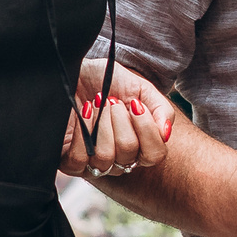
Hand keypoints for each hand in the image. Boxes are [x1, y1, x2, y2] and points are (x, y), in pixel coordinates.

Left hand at [60, 60, 174, 179]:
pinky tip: (83, 114)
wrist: (76, 72)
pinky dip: (81, 132)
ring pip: (105, 157)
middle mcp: (119, 161)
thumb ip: (161, 109)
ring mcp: (94, 164)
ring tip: (95, 104)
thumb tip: (166, 132)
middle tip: (111, 101)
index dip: (147, 129)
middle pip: (129, 152)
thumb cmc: (107, 82)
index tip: (134, 103)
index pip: (155, 155)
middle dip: (119, 119)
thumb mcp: (140, 88)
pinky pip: (80, 160)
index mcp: (140, 146)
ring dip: (101, 123)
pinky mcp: (70, 163)